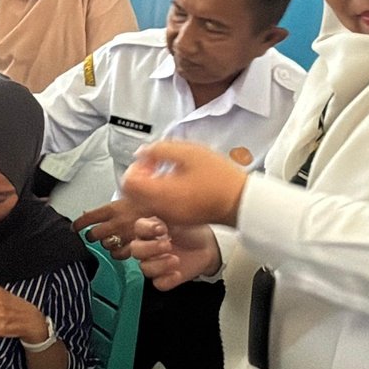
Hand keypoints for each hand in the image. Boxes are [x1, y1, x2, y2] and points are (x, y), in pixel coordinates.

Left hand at [75, 199, 147, 258]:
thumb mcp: (129, 196)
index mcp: (113, 208)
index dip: (79, 224)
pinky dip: (117, 253)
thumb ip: (111, 207)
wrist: (170, 208)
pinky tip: (119, 250)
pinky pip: (119, 254)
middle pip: (94, 234)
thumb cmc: (151, 201)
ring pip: (106, 245)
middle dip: (92, 236)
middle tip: (93, 236)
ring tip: (110, 241)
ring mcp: (125, 235)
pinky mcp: (134, 244)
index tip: (75, 227)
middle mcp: (116, 222)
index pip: (89, 217)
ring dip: (106, 243)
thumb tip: (88, 213)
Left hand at [121, 140, 248, 225]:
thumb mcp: (189, 152)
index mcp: (162, 193)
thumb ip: (161, 149)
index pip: (128, 183)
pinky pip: (156, 207)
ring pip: (142, 202)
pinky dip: (158, 194)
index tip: (150, 160)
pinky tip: (176, 183)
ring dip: (148, 185)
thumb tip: (143, 153)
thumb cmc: (220, 178)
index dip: (135, 167)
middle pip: (132, 194)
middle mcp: (161, 209)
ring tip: (168, 172)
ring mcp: (168, 216)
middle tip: (156, 164)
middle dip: (140, 176)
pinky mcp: (176, 219)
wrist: (240, 202)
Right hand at [129, 218, 222, 290]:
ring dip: (160, 264)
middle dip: (151, 248)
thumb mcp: (177, 217)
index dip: (146, 230)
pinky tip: (177, 273)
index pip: (137, 229)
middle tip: (168, 244)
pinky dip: (167, 279)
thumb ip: (161, 209)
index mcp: (149, 230)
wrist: (209, 246)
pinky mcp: (165, 277)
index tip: (162, 228)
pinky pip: (158, 283)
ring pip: (145, 268)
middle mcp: (149, 247)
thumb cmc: (192, 230)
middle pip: (136, 251)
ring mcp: (156, 263)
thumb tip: (150, 196)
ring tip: (176, 259)